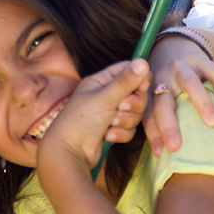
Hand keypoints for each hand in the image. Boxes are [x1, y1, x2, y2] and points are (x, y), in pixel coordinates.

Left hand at [37, 58, 148, 180]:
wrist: (70, 152)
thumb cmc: (81, 121)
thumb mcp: (105, 98)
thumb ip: (126, 81)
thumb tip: (143, 61)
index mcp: (100, 81)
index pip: (128, 70)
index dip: (139, 78)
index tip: (142, 87)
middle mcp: (106, 95)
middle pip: (136, 93)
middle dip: (132, 104)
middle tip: (120, 108)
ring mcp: (110, 113)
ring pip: (135, 113)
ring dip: (125, 120)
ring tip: (109, 124)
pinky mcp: (113, 129)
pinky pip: (130, 128)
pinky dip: (120, 133)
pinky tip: (107, 136)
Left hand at [144, 36, 213, 155]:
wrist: (170, 44)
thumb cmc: (162, 81)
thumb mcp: (153, 95)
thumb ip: (155, 119)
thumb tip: (157, 156)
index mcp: (149, 91)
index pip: (148, 115)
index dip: (152, 134)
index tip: (159, 154)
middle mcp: (162, 79)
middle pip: (163, 102)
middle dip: (168, 125)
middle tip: (175, 146)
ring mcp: (181, 68)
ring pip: (189, 83)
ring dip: (201, 103)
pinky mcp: (200, 60)